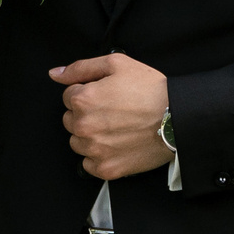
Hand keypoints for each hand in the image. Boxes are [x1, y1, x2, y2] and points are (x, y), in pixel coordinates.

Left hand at [51, 54, 171, 178]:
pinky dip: (98, 157)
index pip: (68, 96)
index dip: (87, 93)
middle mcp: (84, 126)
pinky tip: (116, 145)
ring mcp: (95, 150)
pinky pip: (89, 164)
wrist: (178, 119)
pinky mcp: (107, 168)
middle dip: (86, 114)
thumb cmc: (150, 90)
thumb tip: (55, 74)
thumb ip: (81, 68)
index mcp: (83, 99)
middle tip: (113, 111)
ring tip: (116, 128)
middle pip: (70, 120)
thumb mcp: (117, 64)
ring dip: (90, 136)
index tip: (106, 96)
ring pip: (77, 142)